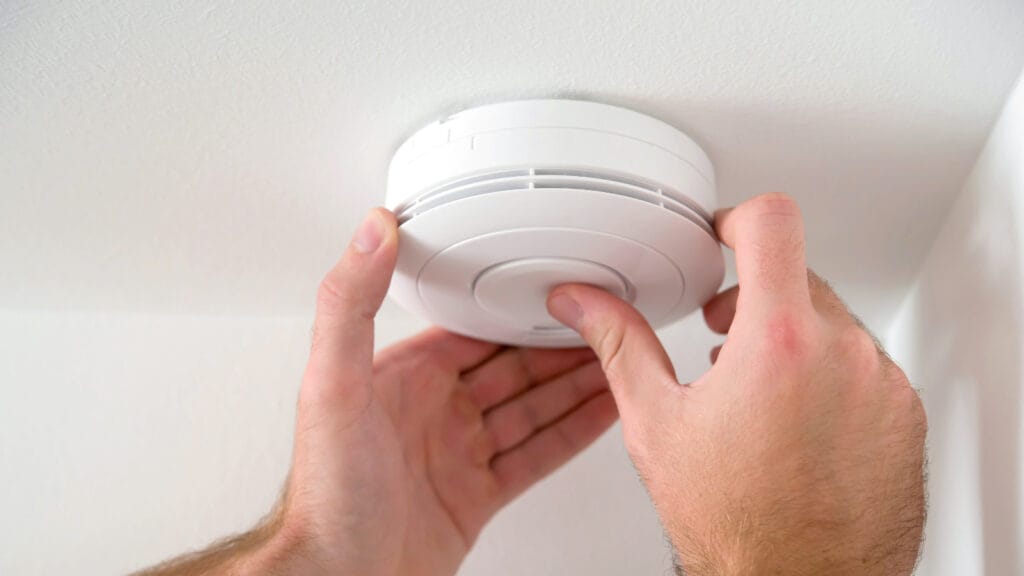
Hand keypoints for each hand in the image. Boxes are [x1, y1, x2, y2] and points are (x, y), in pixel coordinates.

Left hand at [243, 208, 616, 575]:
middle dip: (560, 345)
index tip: (555, 287)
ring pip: (532, 407)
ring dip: (576, 384)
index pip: (474, 329)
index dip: (518, 309)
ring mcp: (458, 454)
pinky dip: (573, 433)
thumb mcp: (332, 384)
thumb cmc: (327, 493)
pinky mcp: (477, 494)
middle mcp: (434, 411)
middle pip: (513, 367)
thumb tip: (370, 230)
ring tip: (620, 360)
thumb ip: (349, 304)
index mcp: (404, 377)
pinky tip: (601, 413)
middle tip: (607, 322)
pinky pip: (537, 454)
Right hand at [547, 193, 926, 574]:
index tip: (724, 236)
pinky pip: (867, 367)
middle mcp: (844, 354)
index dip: (739, 217)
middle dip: (755, 296)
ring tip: (759, 392)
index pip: (773, 223)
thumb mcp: (657, 423)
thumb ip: (620, 344)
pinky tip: (797, 423)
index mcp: (779, 343)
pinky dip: (831, 377)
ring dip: (795, 340)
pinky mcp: (905, 416)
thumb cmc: (734, 524)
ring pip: (834, 323)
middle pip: (799, 275)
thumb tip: (584, 303)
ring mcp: (883, 386)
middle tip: (723, 337)